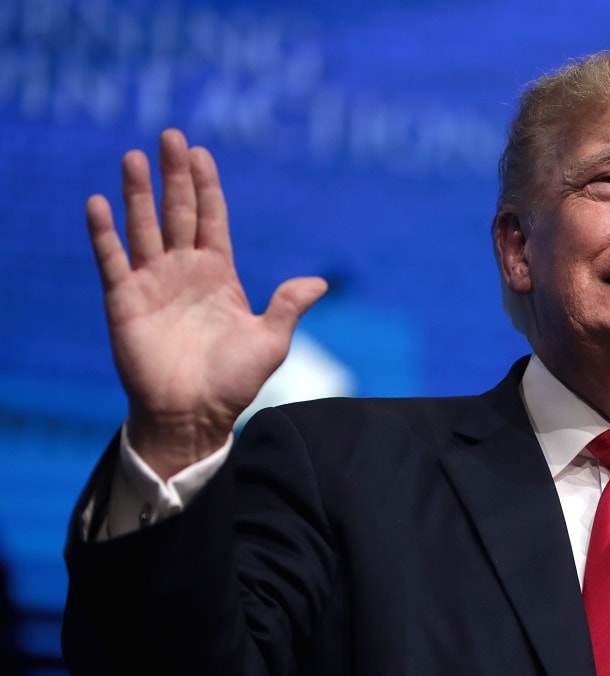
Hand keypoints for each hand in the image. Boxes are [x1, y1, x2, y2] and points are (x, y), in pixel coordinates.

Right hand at [87, 129, 326, 478]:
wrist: (195, 416)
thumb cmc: (234, 382)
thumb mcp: (271, 341)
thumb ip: (288, 306)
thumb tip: (320, 281)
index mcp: (219, 275)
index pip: (211, 219)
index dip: (207, 186)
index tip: (202, 153)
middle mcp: (184, 271)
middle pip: (177, 212)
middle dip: (174, 175)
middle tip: (172, 135)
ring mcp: (153, 283)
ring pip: (144, 227)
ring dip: (138, 193)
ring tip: (135, 156)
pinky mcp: (125, 301)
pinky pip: (112, 260)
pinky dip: (104, 232)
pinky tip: (98, 202)